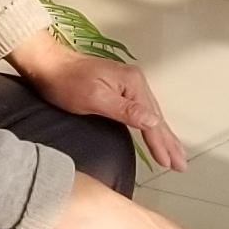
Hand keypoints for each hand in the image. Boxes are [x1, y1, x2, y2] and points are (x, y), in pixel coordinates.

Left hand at [10, 31, 188, 172]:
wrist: (48, 64)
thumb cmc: (65, 81)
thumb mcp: (95, 98)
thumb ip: (126, 110)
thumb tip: (152, 121)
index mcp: (133, 83)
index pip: (151, 121)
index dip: (161, 144)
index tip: (170, 162)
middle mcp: (135, 82)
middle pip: (157, 118)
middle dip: (170, 142)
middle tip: (181, 164)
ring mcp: (128, 84)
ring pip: (152, 115)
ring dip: (164, 136)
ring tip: (174, 153)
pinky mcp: (120, 88)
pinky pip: (142, 111)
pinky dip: (151, 126)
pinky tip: (155, 133)